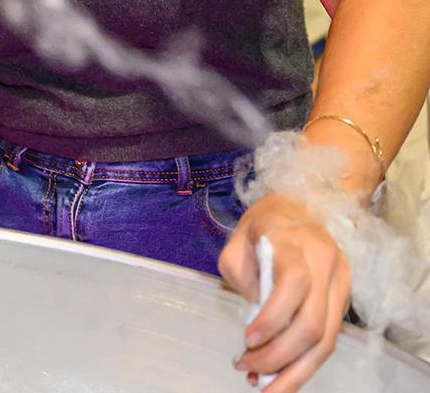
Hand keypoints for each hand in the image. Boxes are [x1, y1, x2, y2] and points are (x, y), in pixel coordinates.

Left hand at [218, 193, 351, 391]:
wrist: (298, 207)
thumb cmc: (260, 226)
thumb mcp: (237, 243)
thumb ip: (243, 279)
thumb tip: (255, 327)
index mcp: (294, 242)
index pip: (293, 284)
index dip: (272, 318)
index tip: (248, 340)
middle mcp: (326, 263)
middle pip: (313, 323)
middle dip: (279, 357)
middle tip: (247, 371)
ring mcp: (341, 282)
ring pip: (327, 340)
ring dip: (295, 372)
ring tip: (265, 388)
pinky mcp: (345, 298)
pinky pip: (329, 338)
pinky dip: (305, 362)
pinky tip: (282, 375)